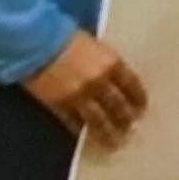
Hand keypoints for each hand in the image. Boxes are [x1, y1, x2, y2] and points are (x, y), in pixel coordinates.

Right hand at [22, 30, 147, 149]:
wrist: (36, 43)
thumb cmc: (66, 37)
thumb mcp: (94, 45)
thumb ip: (105, 63)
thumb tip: (114, 79)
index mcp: (111, 63)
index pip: (131, 85)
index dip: (138, 98)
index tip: (142, 108)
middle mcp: (99, 82)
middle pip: (117, 106)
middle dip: (125, 119)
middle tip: (130, 128)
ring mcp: (80, 96)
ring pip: (98, 120)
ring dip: (107, 133)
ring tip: (114, 142)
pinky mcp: (60, 105)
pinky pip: (74, 122)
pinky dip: (81, 130)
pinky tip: (86, 135)